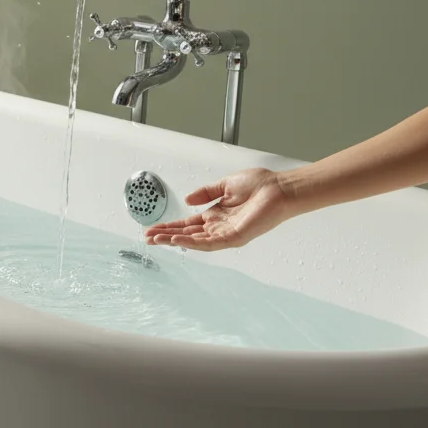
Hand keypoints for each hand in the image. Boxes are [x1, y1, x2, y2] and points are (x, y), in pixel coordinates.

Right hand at [143, 168, 297, 251]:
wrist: (280, 188)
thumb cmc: (261, 185)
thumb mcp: (225, 184)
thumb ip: (205, 193)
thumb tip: (188, 199)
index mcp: (216, 214)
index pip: (188, 224)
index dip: (169, 226)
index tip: (153, 228)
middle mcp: (219, 226)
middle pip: (187, 235)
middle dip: (166, 236)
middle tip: (147, 238)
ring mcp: (226, 233)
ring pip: (195, 241)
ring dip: (174, 240)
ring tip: (156, 240)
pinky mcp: (235, 237)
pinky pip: (210, 243)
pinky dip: (192, 243)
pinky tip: (178, 240)